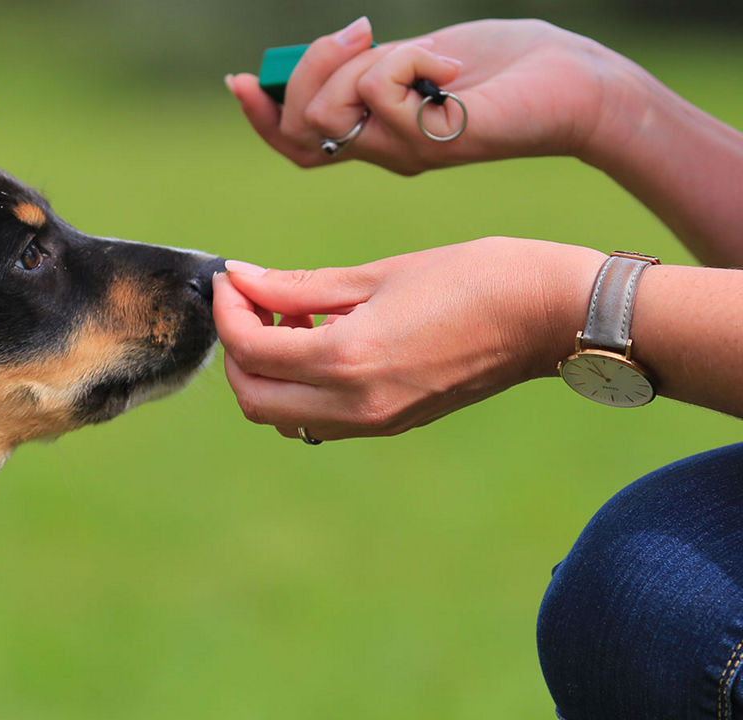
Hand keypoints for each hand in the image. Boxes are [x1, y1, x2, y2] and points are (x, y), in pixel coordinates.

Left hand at [212, 238, 603, 440]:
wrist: (552, 316)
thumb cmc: (475, 277)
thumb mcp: (379, 274)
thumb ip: (301, 285)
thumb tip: (241, 279)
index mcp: (349, 360)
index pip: (250, 350)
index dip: (228, 310)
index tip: (232, 277)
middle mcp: (355, 405)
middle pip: (253, 398)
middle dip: (237, 349)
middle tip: (252, 300)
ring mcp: (375, 423)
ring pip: (281, 415)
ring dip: (266, 371)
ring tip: (290, 318)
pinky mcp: (391, 424)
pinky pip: (317, 419)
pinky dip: (298, 386)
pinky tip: (320, 339)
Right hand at [225, 18, 633, 173]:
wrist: (574, 85)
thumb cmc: (504, 67)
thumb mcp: (418, 56)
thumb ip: (370, 64)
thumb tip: (328, 52)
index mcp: (374, 133)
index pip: (294, 143)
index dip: (260, 116)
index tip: (240, 80)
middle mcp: (382, 151)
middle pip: (299, 125)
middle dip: (310, 68)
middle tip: (361, 33)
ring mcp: (404, 151)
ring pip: (328, 112)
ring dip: (361, 64)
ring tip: (418, 52)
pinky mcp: (430, 141)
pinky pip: (381, 91)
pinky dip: (411, 58)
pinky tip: (452, 68)